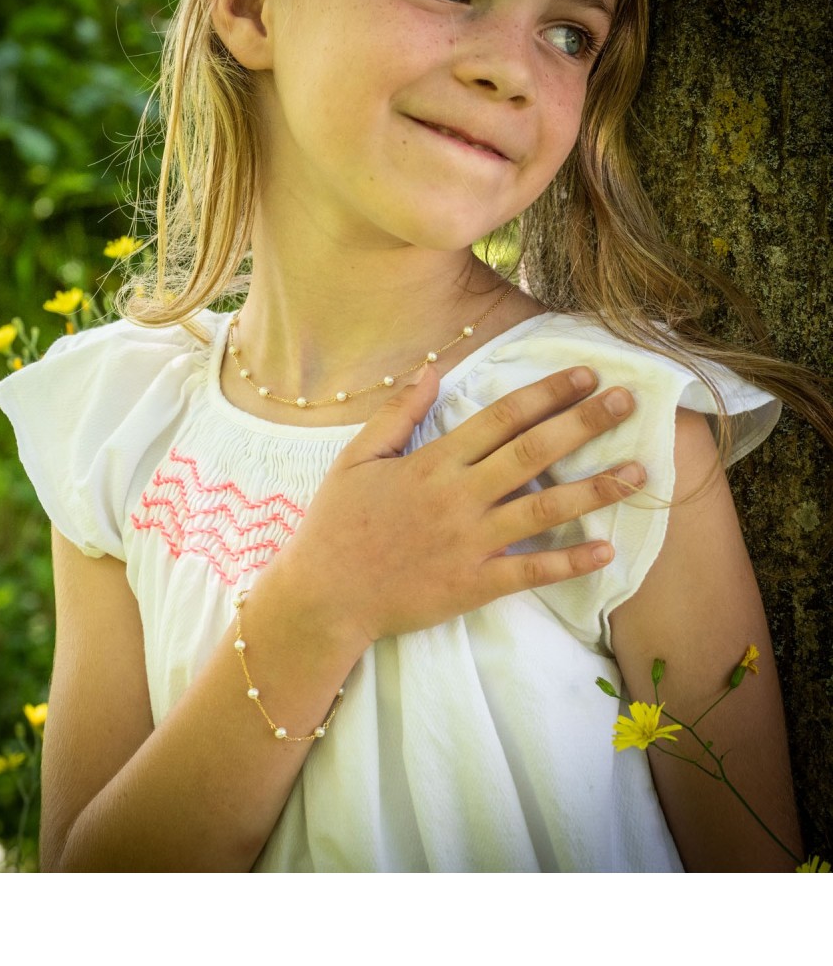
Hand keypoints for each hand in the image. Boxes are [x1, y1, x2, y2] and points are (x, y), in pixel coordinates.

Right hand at [272, 365, 643, 654]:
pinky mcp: (474, 585)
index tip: (585, 375)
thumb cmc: (337, 524)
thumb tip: (434, 369)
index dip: (546, 393)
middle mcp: (458, 497)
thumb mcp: (357, 457)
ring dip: (595, 489)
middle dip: (584, 424)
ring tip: (638, 471)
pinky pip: (530, 571)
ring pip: (543, 509)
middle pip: (533, 452)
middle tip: (628, 403)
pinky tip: (607, 550)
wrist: (325, 596)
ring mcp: (470, 543)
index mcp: (432, 462)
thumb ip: (398, 413)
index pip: (501, 417)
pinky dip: (569, 561)